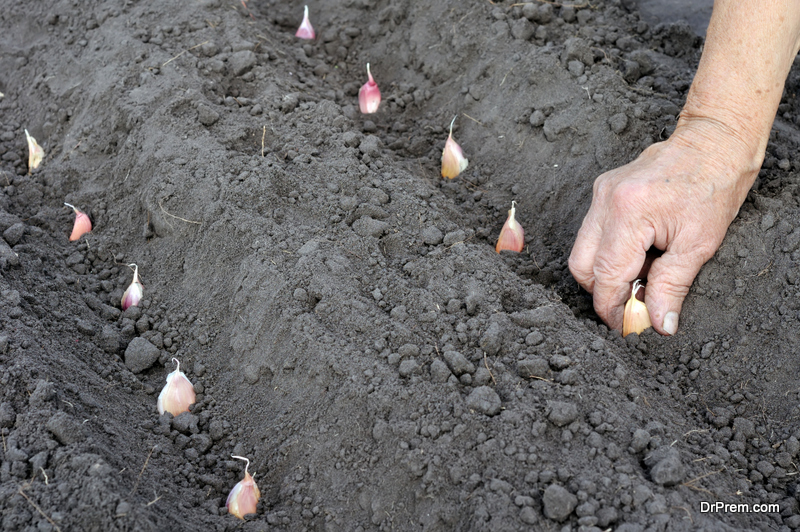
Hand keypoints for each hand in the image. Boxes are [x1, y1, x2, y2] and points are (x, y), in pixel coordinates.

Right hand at [568, 129, 757, 334]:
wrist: (715, 142)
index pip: (605, 276)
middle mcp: (606, 201)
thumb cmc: (715, 186)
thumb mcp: (699, 244)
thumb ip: (671, 287)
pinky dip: (611, 252)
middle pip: (581, 265)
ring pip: (583, 250)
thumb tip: (657, 324)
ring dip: (607, 272)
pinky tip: (640, 254)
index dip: (613, 307)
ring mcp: (600, 193)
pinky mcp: (603, 191)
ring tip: (642, 276)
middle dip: (603, 292)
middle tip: (633, 305)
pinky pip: (593, 232)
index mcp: (629, 213)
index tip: (628, 326)